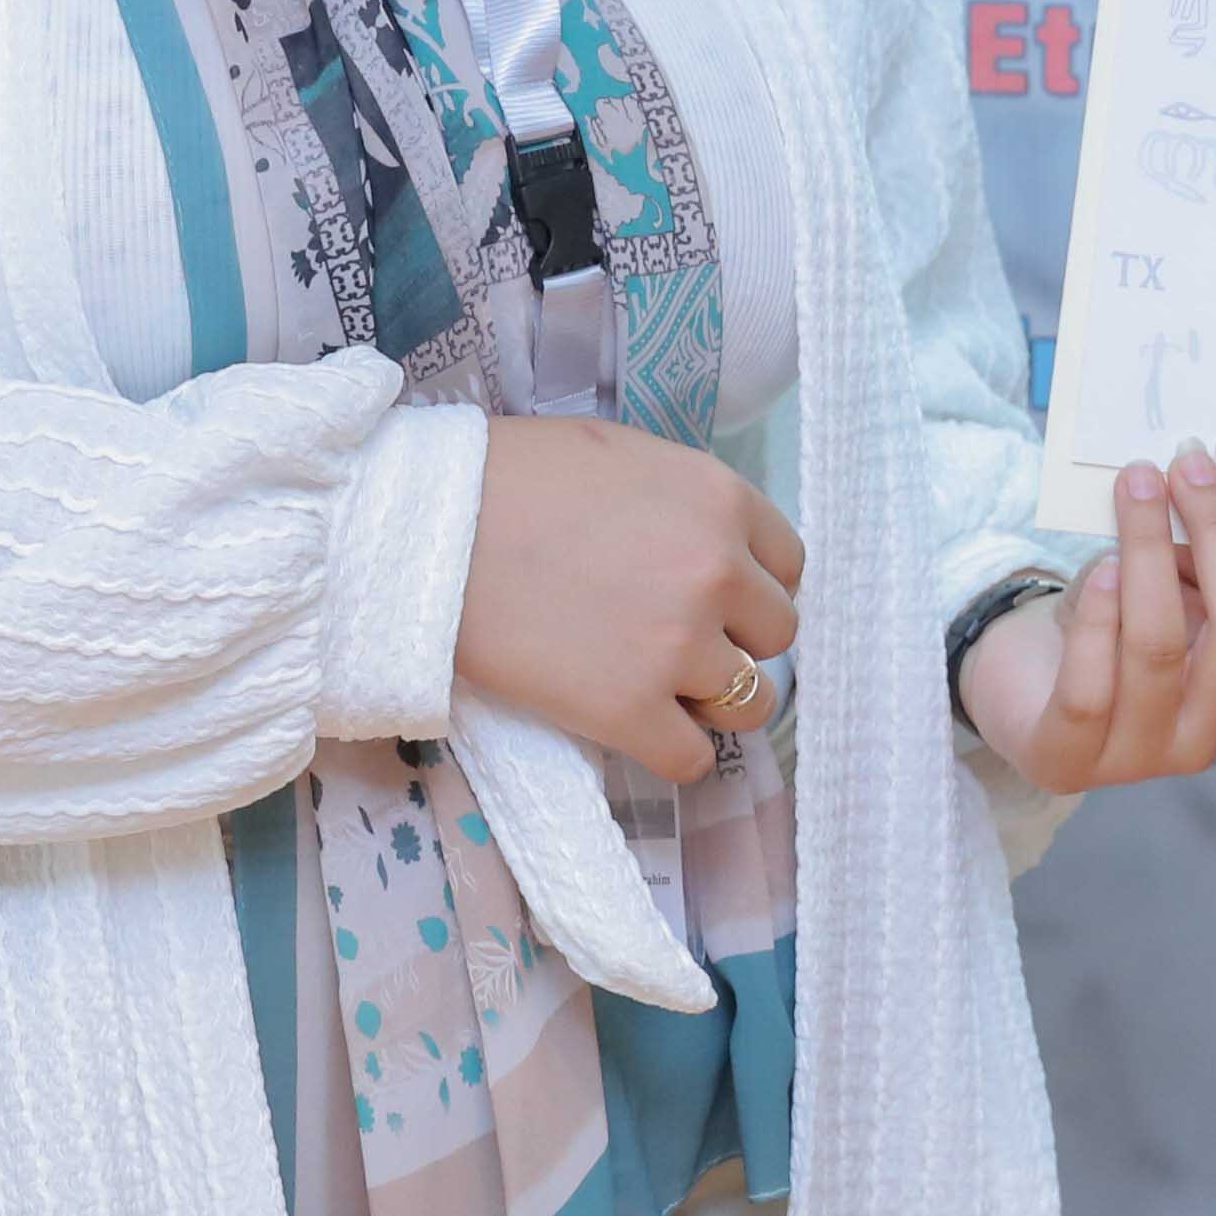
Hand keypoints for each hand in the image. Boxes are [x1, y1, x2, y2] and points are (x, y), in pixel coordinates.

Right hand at [455, 414, 807, 783]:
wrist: (427, 529)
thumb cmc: (508, 477)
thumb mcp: (621, 455)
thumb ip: (682, 502)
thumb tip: (708, 543)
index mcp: (719, 500)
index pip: (788, 565)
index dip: (751, 587)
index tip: (716, 599)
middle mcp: (717, 573)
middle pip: (775, 636)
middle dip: (735, 641)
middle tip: (677, 641)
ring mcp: (678, 646)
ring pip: (747, 703)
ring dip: (709, 700)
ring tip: (657, 687)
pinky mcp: (630, 711)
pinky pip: (692, 759)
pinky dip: (674, 752)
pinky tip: (639, 730)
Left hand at [961, 440, 1215, 795]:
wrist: (1022, 685)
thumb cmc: (1112, 625)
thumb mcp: (1171, 585)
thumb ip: (1204, 555)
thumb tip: (1210, 480)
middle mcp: (1214, 732)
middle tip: (1184, 464)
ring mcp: (1144, 757)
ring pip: (1161, 647)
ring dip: (1150, 549)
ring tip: (1134, 486)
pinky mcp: (1069, 761)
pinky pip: (1091, 689)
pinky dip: (1100, 618)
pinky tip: (1102, 567)